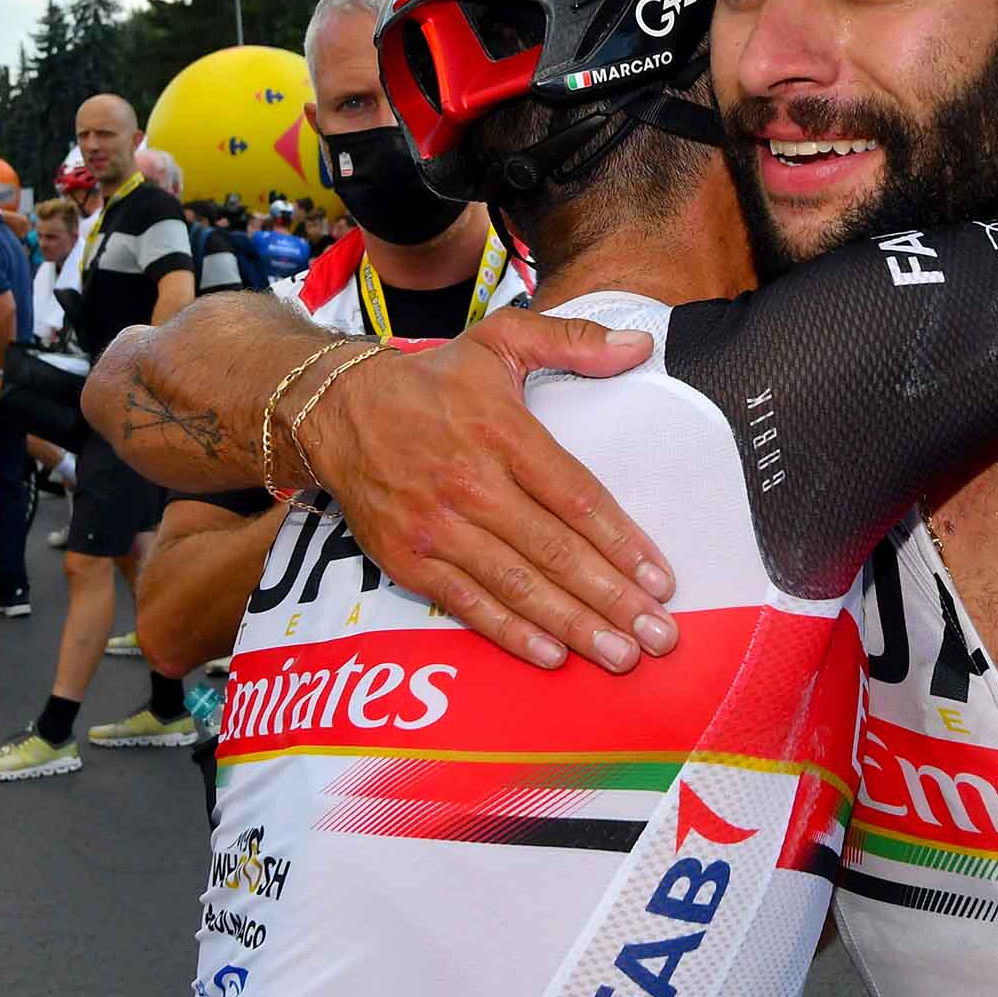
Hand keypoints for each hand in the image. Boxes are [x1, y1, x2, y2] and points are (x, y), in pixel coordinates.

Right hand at [297, 308, 678, 673]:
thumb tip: (640, 345)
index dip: (622, 543)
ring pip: (518, 585)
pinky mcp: (409, 560)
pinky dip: (511, 634)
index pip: (576, 498)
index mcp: (503, 434)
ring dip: (574, 626)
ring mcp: (438, 528)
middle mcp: (472, 484)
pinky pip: (469, 605)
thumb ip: (573, 339)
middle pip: (555, 551)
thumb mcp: (499, 340)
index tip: (661, 579)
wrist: (336, 411)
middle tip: (658, 636)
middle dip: (612, 598)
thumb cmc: (431, 381)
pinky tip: (553, 656)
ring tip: (621, 656)